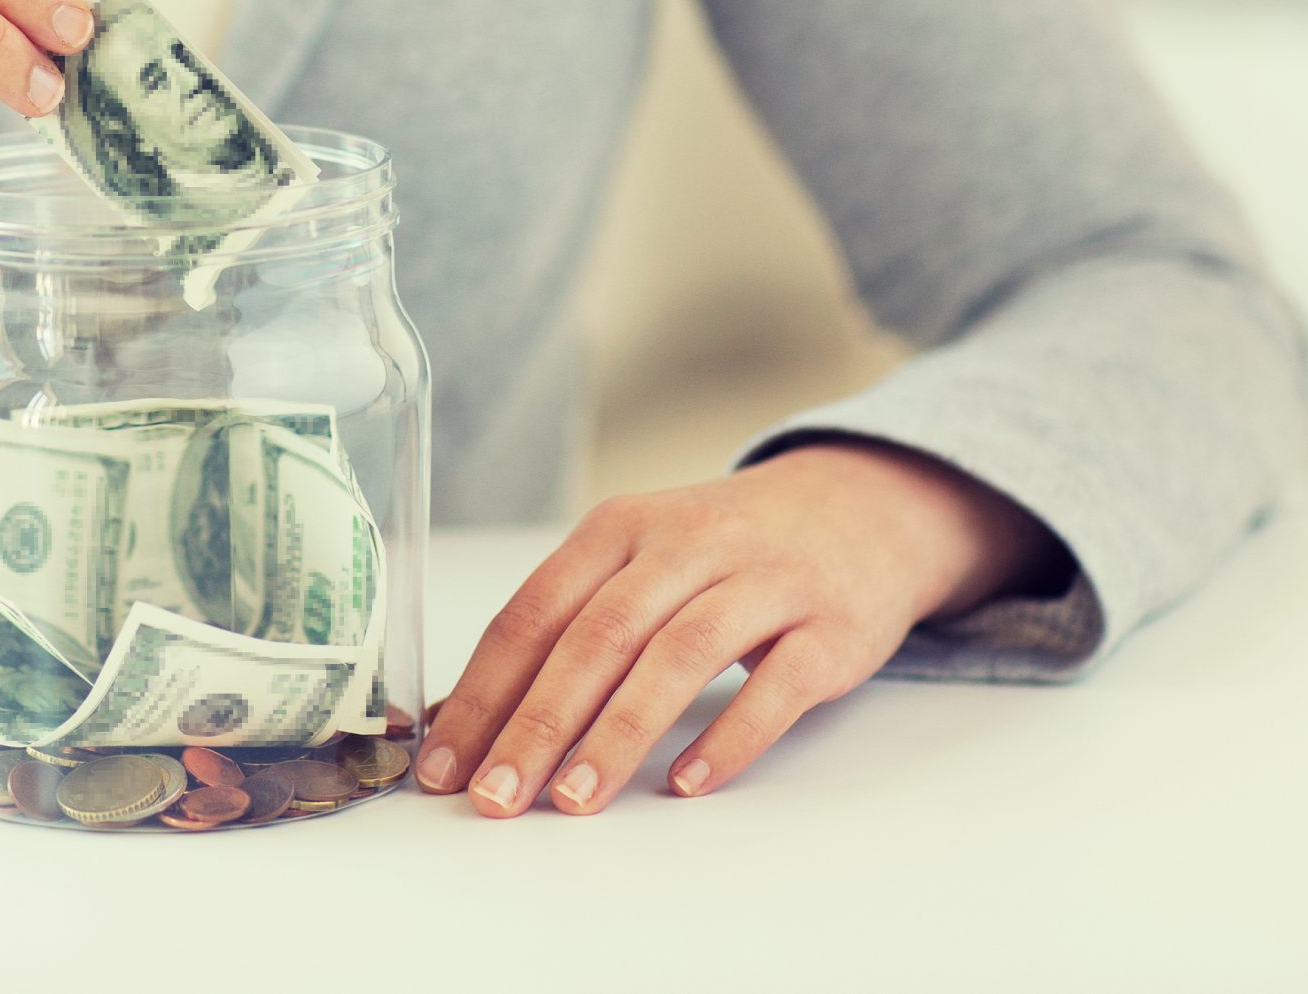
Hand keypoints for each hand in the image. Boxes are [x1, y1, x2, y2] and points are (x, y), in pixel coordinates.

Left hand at [418, 437, 1060, 815]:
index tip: (443, 763)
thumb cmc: (725, 551)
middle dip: (536, 723)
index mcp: (621, 528)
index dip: (483, 690)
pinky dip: (729, 735)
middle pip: (596, 636)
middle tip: (495, 796)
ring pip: (678, 655)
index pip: (534, 612)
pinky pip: (776, 685)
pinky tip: (687, 782)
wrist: (864, 506)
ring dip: (619, 733)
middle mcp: (687, 544)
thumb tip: (467, 717)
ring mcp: (764, 581)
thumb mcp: (640, 558)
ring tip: (575, 801)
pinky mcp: (831, 627)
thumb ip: (566, 625)